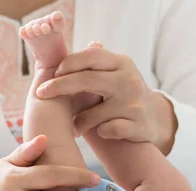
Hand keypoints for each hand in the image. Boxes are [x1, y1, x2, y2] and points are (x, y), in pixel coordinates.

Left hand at [36, 46, 177, 153]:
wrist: (154, 120)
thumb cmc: (122, 96)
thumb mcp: (113, 74)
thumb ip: (91, 65)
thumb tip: (59, 53)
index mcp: (121, 63)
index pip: (90, 57)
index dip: (67, 64)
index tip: (51, 74)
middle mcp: (129, 80)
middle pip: (88, 81)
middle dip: (60, 87)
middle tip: (41, 94)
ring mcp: (135, 104)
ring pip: (94, 113)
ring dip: (79, 121)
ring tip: (75, 126)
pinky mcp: (139, 126)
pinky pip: (107, 130)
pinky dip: (100, 132)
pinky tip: (101, 132)